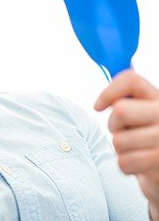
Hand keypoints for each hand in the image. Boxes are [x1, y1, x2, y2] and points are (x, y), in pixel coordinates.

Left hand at [94, 70, 158, 215]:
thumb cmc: (150, 139)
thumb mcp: (144, 113)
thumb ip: (130, 99)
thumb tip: (108, 90)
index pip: (131, 80)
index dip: (108, 91)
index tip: (98, 106)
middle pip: (121, 110)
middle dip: (114, 124)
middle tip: (124, 131)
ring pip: (118, 140)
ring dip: (121, 148)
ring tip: (135, 149)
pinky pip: (124, 162)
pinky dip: (127, 166)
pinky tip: (140, 164)